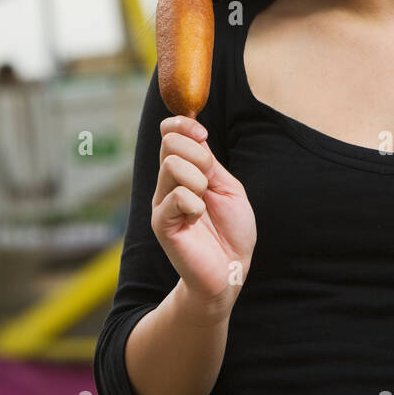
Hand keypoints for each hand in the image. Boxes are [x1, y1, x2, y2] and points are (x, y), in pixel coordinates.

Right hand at [151, 114, 256, 313]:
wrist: (230, 270)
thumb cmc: (232, 231)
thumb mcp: (228, 187)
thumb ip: (210, 164)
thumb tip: (196, 134)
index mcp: (184, 171)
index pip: (169, 133)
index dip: (183, 125)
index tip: (203, 135)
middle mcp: (167, 183)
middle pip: (169, 143)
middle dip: (198, 153)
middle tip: (210, 180)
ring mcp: (162, 203)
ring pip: (172, 165)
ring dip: (199, 180)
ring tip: (205, 203)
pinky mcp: (161, 224)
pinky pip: (176, 196)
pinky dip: (195, 204)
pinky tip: (198, 219)